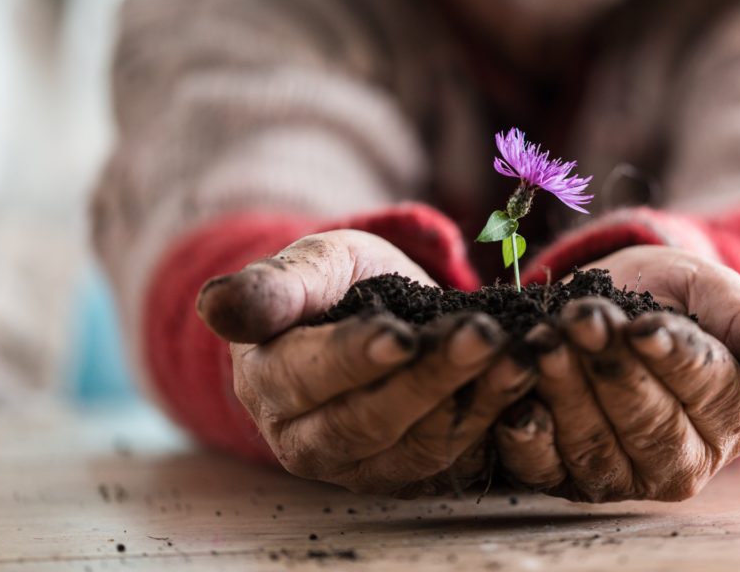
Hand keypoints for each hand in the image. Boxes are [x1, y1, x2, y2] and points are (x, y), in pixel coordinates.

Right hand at [197, 230, 534, 497]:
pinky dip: (493, 416)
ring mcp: (363, 465)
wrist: (369, 312)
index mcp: (271, 386)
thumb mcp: (307, 265)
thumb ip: (272, 287)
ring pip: (419, 444)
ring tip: (517, 354)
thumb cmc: (332, 285)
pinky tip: (523, 376)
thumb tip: (216, 308)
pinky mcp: (410, 473)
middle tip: (483, 336)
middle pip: (371, 420)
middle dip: (432, 378)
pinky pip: (454, 456)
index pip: (311, 378)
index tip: (401, 334)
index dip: (357, 358)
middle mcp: (309, 441)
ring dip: (473, 399)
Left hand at [493, 245, 739, 501]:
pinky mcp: (567, 476)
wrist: (614, 305)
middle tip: (580, 321)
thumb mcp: (717, 294)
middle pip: (647, 425)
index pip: (704, 392)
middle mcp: (682, 460)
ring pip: (595, 446)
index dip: (670, 359)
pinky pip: (546, 469)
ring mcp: (622, 475)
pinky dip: (529, 440)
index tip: (642, 325)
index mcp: (731, 416)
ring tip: (543, 341)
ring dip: (565, 393)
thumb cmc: (675, 298)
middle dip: (610, 370)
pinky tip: (518, 404)